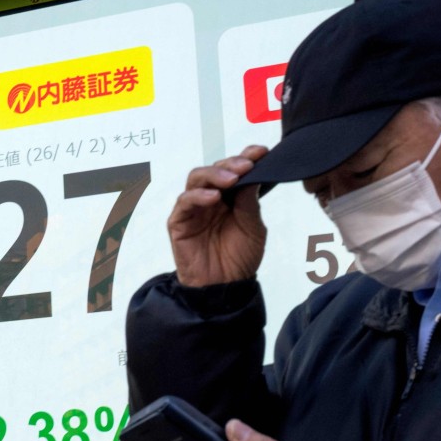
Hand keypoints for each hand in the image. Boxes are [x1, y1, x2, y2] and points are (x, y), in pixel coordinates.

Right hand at [169, 146, 267, 286]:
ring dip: (214, 175)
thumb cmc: (239, 259)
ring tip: (232, 179)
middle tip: (246, 165)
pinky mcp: (178, 222)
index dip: (246, 157)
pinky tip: (214, 197)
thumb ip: (249, 202)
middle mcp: (210, 199)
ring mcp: (193, 209)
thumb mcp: (253, 228)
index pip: (234, 170)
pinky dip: (198, 196)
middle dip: (230, 164)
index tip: (262, 151)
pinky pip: (184, 202)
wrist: (226, 288)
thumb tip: (252, 175)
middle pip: (214, 170)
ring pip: (196, 179)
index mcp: (229, 197)